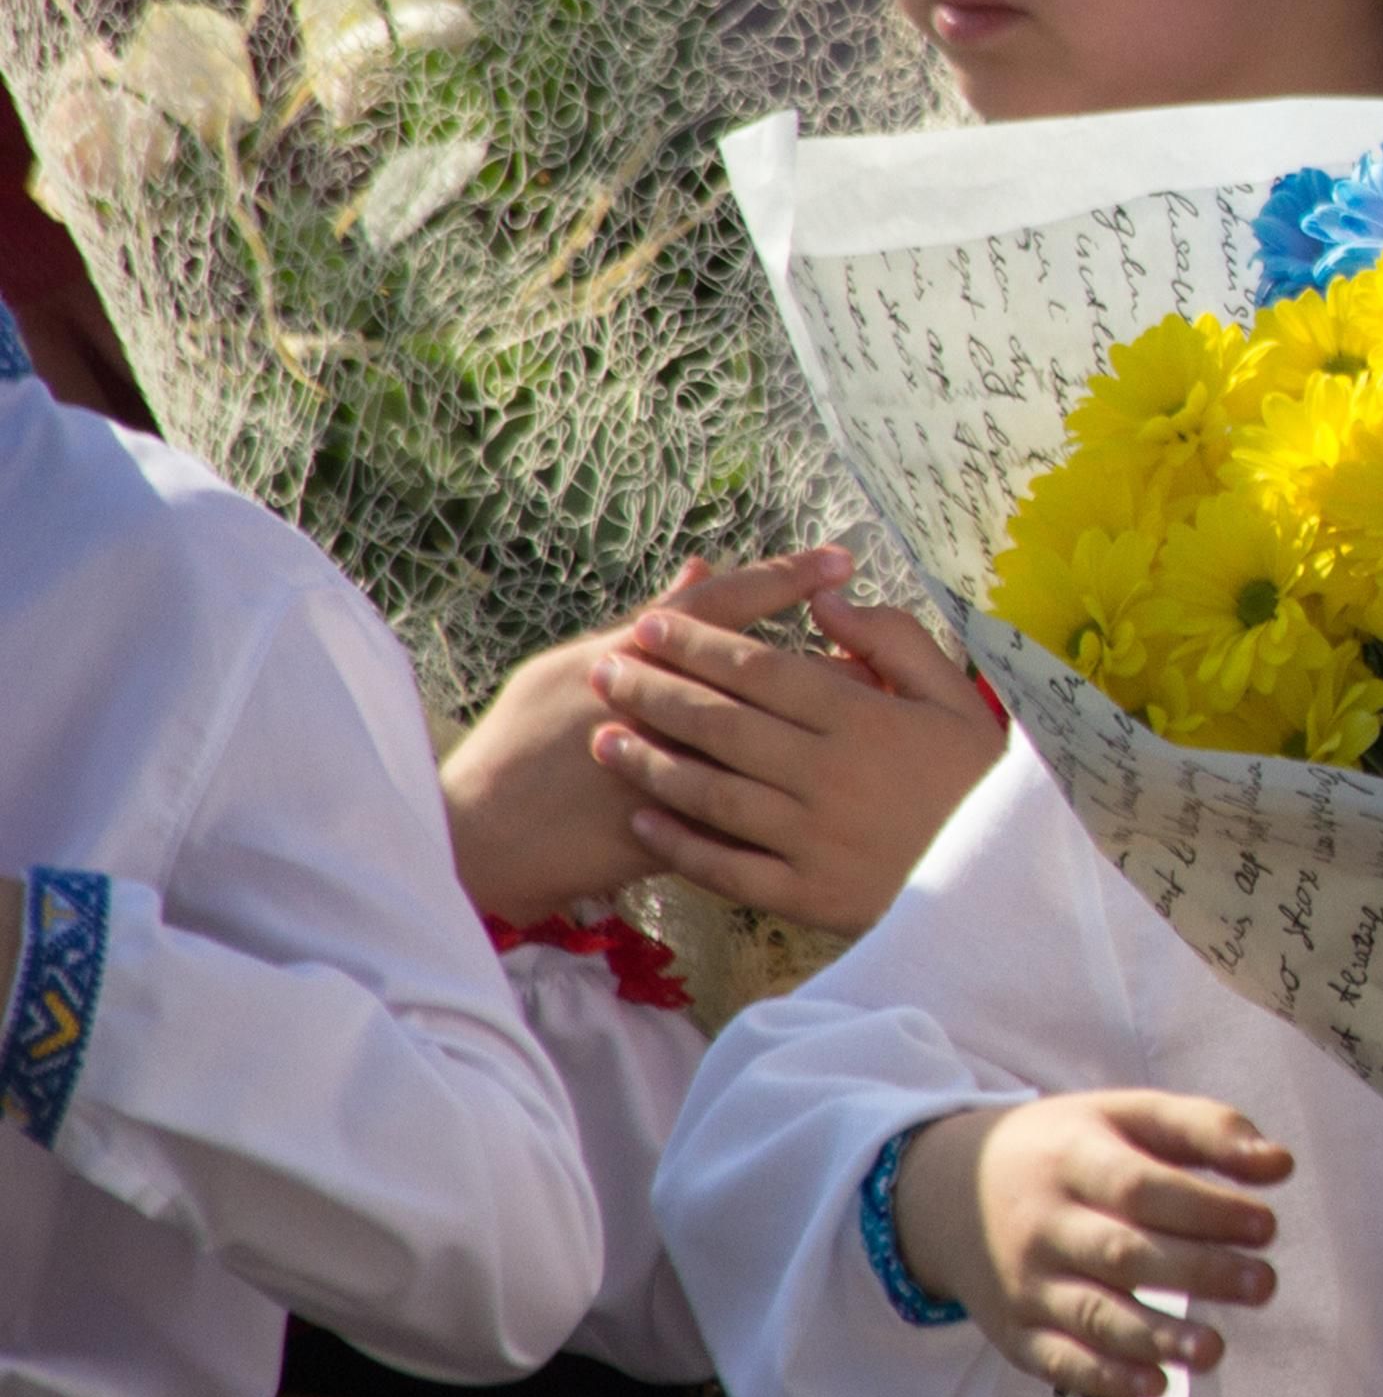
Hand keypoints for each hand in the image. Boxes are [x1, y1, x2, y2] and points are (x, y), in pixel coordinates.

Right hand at [441, 550, 851, 920]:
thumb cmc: (522, 740)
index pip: (722, 605)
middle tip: (887, 648)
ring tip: (879, 718)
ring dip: (825, 733)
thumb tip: (702, 570)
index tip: (843, 558)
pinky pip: (750, 817)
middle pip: (766, 678)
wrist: (479, 838)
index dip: (786, 577)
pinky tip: (838, 792)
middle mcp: (659, 707)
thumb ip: (647, 622)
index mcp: (630, 656)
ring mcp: (671, 770)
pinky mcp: (678, 830)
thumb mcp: (569, 667)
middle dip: (835, 660)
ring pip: (768, 748)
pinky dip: (795, 801)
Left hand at [590, 576, 1007, 934]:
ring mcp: (814, 839)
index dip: (699, 644)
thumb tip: (827, 600)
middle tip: (605, 670)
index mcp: (866, 719)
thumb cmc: (982, 779)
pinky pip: (726, 868)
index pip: (763, 671)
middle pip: (723, 725)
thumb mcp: (956, 695)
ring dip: (649, 763)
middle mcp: (831, 776)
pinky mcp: (808, 895)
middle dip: (655, 693)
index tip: (651, 624)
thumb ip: (894, 640)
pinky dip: (678, 843)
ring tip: (602, 738)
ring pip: (712, 794)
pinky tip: (641, 819)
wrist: (1013, 884)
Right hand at [891, 1094, 1289, 1396]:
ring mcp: (1023, 1283)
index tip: (1266, 1225)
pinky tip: (1154, 1386)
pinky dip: (1103, 1378)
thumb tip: (1280, 1165)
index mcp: (1074, 1159)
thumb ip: (1204, 1130)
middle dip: (1198, 1273)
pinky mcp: (1012, 1332)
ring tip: (1214, 1350)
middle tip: (1264, 1285)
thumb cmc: (1066, 1149)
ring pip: (1091, 1315)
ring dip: (1156, 1337)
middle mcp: (1044, 1224)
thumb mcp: (1124, 1114)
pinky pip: (1056, 1361)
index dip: (1205, 1209)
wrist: (947, 1190)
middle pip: (1122, 1253)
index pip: (1142, 1187)